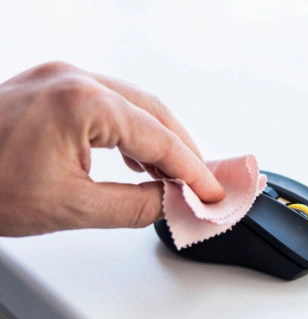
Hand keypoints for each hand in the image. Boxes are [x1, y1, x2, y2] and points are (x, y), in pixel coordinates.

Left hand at [0, 61, 224, 235]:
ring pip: (134, 104)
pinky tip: (139, 155)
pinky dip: (132, 131)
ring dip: (160, 139)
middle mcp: (75, 79)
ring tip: (177, 173)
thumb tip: (166, 203)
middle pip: (154, 112)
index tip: (212, 191)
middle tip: (202, 182)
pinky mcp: (51, 86)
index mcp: (82, 103)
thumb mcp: (68, 208)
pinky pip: (109, 104)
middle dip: (184, 149)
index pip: (159, 138)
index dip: (193, 170)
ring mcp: (62, 78)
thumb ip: (131, 206)